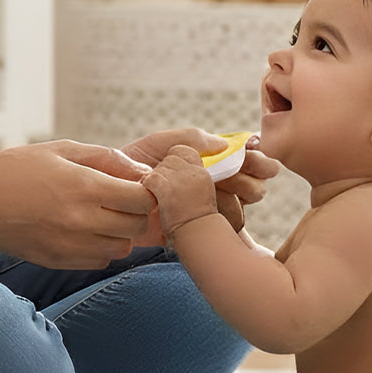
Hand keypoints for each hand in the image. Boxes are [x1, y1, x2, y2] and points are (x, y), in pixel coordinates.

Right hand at [0, 139, 155, 268]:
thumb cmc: (19, 167)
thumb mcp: (63, 150)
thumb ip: (107, 158)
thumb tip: (143, 172)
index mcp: (84, 186)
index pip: (141, 199)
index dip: (145, 192)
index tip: (136, 186)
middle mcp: (80, 220)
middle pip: (136, 227)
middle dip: (137, 214)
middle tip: (124, 201)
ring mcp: (68, 245)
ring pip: (121, 249)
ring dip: (121, 234)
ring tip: (103, 216)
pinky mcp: (57, 262)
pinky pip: (98, 262)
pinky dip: (102, 249)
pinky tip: (86, 231)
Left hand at [122, 128, 278, 231]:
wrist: (106, 195)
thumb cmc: (130, 164)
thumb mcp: (156, 144)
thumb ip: (189, 138)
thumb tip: (224, 144)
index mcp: (206, 163)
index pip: (243, 161)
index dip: (258, 161)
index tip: (265, 164)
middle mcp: (211, 187)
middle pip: (249, 187)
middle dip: (251, 182)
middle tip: (247, 183)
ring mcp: (204, 212)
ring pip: (238, 210)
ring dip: (235, 203)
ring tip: (221, 196)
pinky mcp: (194, 234)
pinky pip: (218, 232)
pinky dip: (220, 224)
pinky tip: (212, 215)